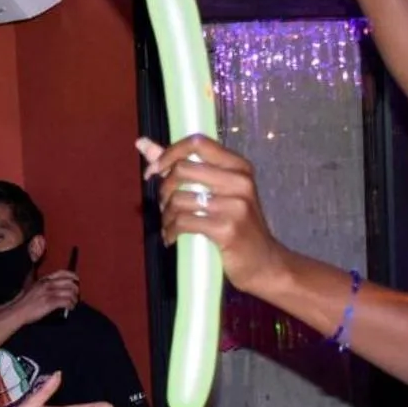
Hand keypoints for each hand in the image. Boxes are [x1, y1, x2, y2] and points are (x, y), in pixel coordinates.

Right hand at [10, 269, 80, 323]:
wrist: (17, 310)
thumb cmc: (24, 302)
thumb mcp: (33, 287)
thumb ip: (43, 285)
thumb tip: (56, 288)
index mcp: (44, 279)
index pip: (62, 273)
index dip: (72, 275)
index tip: (77, 280)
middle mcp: (47, 284)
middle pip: (69, 282)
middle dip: (76, 290)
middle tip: (76, 296)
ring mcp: (49, 293)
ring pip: (70, 292)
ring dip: (74, 299)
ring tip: (73, 304)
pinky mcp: (50, 302)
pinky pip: (66, 301)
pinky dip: (70, 305)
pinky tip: (70, 308)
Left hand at [138, 137, 289, 293]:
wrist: (265, 263)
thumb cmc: (238, 225)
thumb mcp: (219, 191)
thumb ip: (182, 166)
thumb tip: (142, 144)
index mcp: (239, 167)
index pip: (197, 143)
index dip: (168, 153)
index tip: (153, 171)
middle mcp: (240, 181)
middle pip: (182, 170)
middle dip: (164, 189)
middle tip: (164, 205)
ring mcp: (235, 205)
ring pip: (179, 199)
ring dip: (166, 215)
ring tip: (169, 225)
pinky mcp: (227, 229)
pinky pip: (184, 222)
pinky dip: (171, 231)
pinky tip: (172, 237)